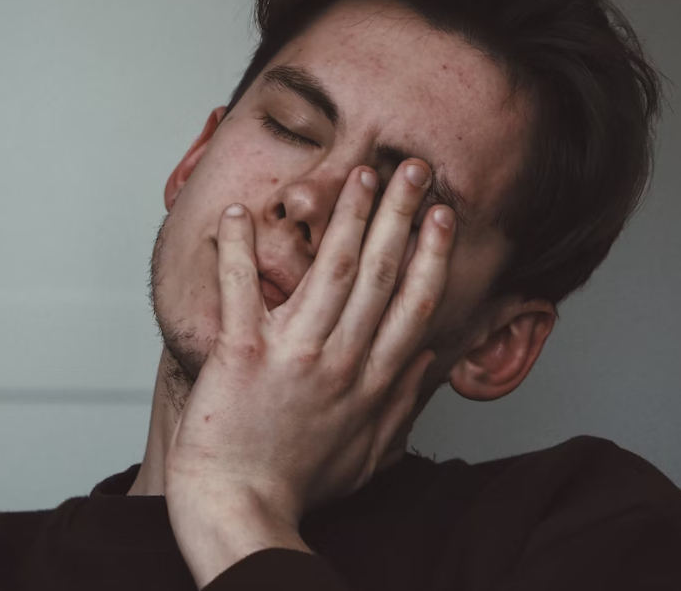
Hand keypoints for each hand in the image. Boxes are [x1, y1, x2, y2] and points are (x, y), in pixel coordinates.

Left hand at [164, 160, 455, 585]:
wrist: (240, 510)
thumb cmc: (297, 485)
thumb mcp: (368, 454)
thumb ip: (401, 404)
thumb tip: (431, 361)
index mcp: (372, 381)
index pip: (414, 304)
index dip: (432, 254)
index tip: (443, 216)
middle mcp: (341, 360)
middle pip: (381, 273)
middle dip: (400, 214)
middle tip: (413, 169)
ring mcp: (294, 355)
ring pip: (330, 270)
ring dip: (347, 216)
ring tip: (360, 173)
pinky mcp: (242, 354)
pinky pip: (241, 291)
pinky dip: (237, 250)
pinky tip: (238, 212)